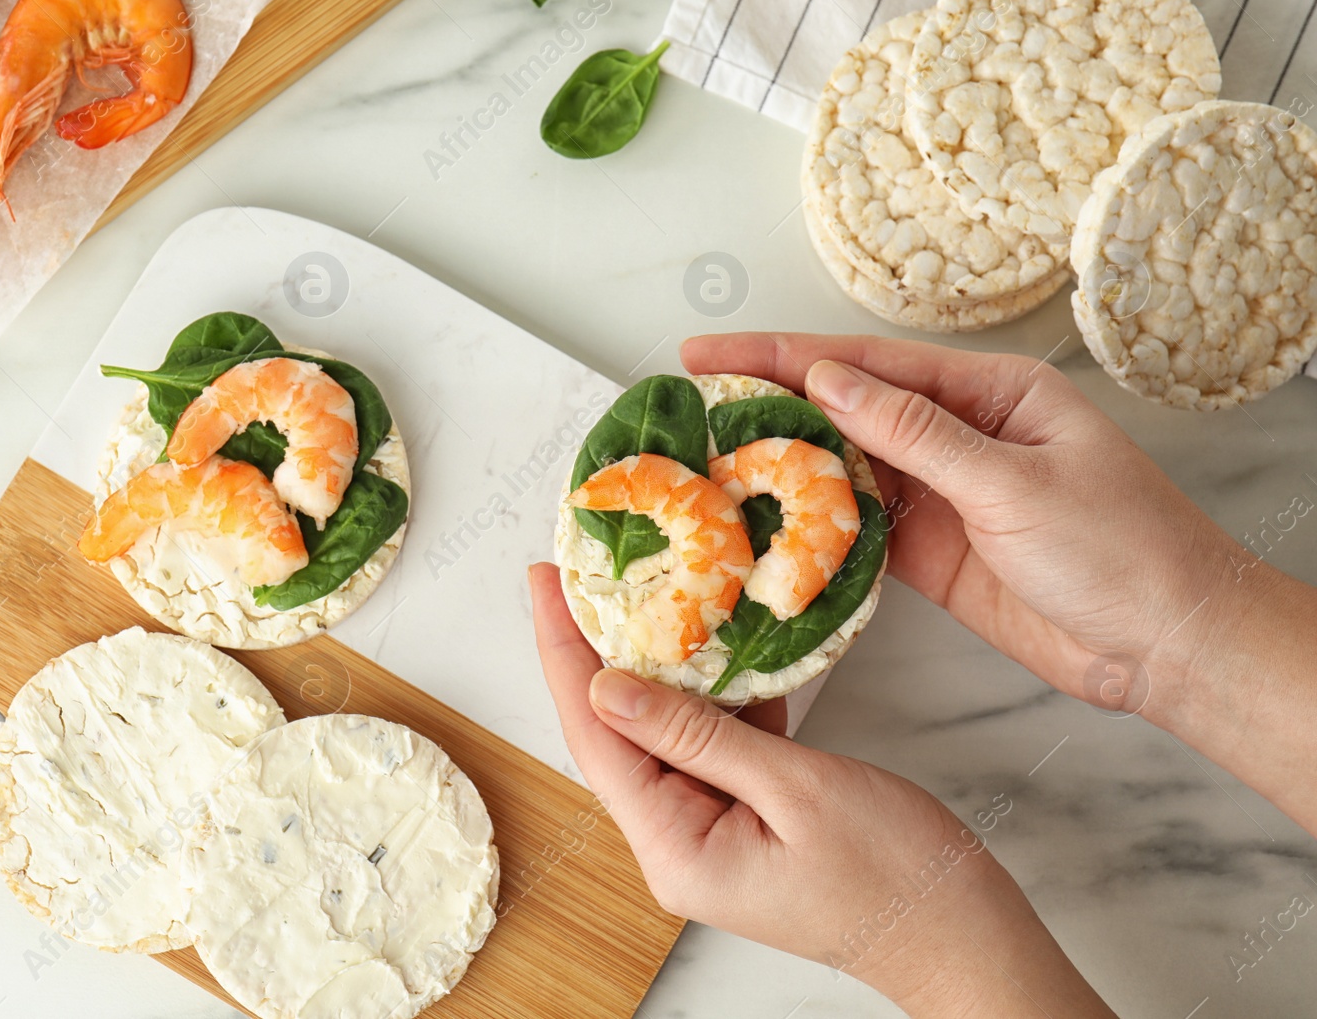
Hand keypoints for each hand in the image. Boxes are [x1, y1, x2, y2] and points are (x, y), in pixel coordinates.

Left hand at [529, 564, 1115, 1018]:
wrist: (966, 940)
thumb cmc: (898, 877)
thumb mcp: (798, 790)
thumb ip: (700, 736)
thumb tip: (608, 687)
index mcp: (677, 850)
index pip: (596, 739)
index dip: (564, 654)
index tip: (545, 581)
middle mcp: (677, 847)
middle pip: (615, 734)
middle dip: (592, 650)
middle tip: (576, 571)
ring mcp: (710, 834)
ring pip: (661, 734)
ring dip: (652, 665)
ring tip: (631, 589)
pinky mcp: (745, 821)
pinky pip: (709, 747)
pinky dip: (710, 695)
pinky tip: (710, 641)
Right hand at [681, 332, 1316, 835]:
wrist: (1165, 644)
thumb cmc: (1122, 549)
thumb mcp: (1013, 481)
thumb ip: (916, 433)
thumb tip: (831, 381)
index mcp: (989, 394)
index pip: (867, 364)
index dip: (781, 354)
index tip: (711, 351)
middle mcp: (959, 435)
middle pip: (844, 409)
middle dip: (765, 402)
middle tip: (687, 402)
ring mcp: (942, 495)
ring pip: (843, 470)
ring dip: (780, 467)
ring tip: (706, 463)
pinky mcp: (933, 553)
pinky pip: (858, 531)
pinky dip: (812, 529)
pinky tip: (764, 526)